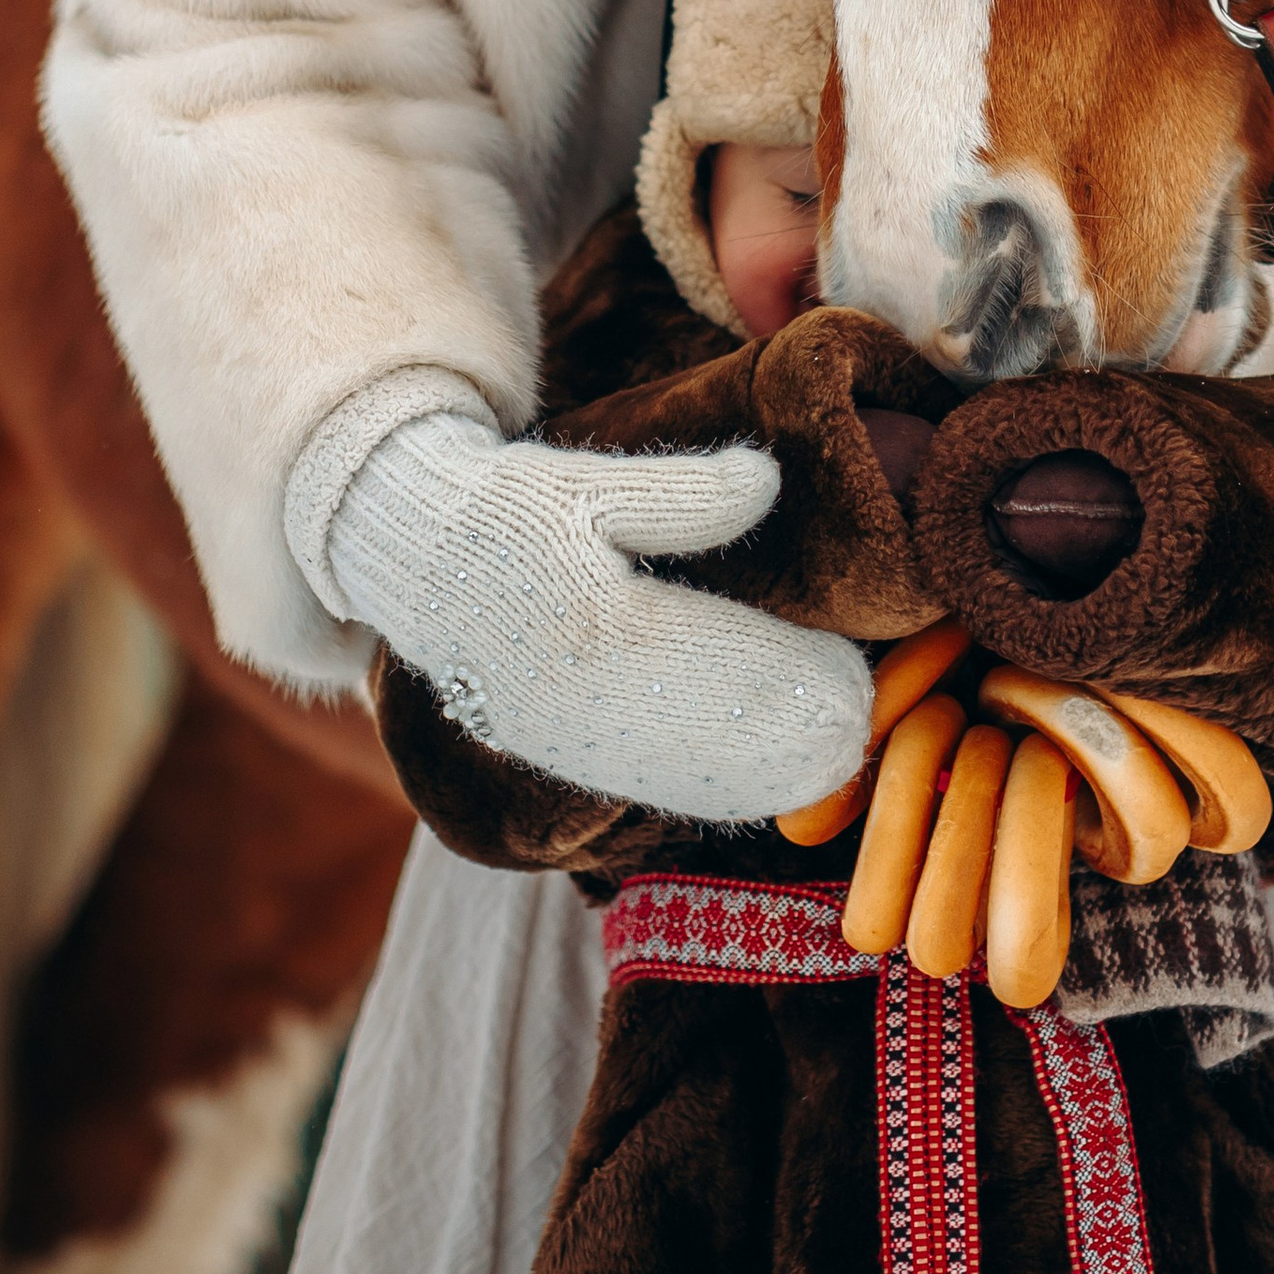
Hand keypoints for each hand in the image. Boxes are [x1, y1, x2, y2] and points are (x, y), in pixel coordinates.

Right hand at [320, 408, 870, 820]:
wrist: (414, 562)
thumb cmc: (512, 508)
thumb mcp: (586, 480)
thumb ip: (678, 492)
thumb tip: (766, 479)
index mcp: (581, 615)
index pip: (701, 654)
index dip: (778, 672)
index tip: (847, 674)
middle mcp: (566, 690)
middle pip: (695, 725)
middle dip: (782, 733)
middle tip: (860, 730)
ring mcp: (556, 733)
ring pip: (671, 768)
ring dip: (755, 776)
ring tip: (831, 769)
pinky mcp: (554, 750)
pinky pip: (639, 780)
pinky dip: (704, 789)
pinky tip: (762, 793)